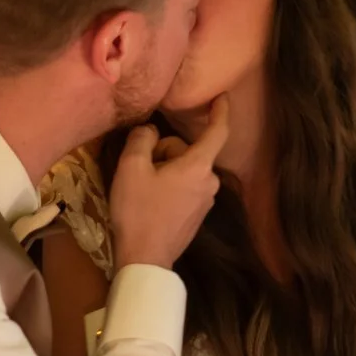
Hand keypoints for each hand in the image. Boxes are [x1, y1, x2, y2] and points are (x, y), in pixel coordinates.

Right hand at [110, 97, 229, 270]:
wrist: (145, 259)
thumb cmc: (138, 210)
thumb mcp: (131, 167)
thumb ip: (142, 139)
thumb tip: (151, 132)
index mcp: (199, 166)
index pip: (217, 131)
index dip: (221, 111)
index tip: (223, 96)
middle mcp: (210, 182)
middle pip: (189, 151)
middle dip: (165, 152)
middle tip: (141, 170)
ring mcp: (206, 201)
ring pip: (185, 170)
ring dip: (166, 171)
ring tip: (143, 189)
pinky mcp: (197, 216)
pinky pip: (185, 188)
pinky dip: (169, 187)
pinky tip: (150, 203)